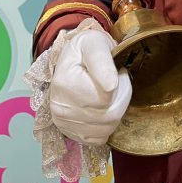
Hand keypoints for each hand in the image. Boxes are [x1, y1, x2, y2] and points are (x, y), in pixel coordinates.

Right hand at [49, 27, 131, 144]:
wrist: (71, 59)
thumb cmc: (85, 49)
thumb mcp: (94, 44)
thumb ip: (102, 61)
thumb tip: (111, 86)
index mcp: (64, 83)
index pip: (106, 98)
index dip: (121, 85)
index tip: (118, 71)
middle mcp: (60, 107)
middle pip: (109, 116)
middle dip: (122, 98)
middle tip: (118, 82)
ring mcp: (63, 122)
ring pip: (106, 128)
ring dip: (116, 111)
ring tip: (110, 93)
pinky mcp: (69, 132)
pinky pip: (99, 138)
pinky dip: (106, 126)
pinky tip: (103, 109)